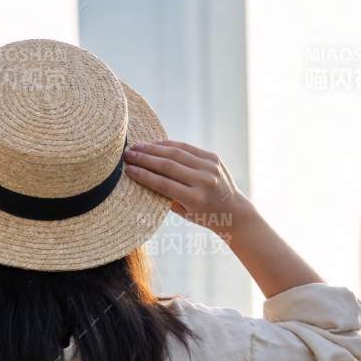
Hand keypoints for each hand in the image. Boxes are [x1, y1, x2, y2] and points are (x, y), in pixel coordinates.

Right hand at [124, 140, 255, 233]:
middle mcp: (204, 181)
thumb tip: (142, 176)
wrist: (234, 210)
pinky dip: (168, 145)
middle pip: (167, 165)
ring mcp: (210, 167)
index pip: (163, 184)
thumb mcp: (184, 212)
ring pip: (176, 153)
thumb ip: (166, 196)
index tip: (127, 170)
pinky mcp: (213, 157)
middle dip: (144, 158)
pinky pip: (186, 148)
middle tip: (127, 154)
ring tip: (136, 147)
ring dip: (153, 148)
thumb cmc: (204, 216)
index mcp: (195, 198)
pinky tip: (154, 144)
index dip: (143, 175)